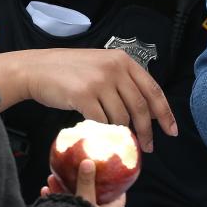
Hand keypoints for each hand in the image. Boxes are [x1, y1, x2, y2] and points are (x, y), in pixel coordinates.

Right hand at [0, 48, 175, 151]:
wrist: (34, 69)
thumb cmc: (66, 71)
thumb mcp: (100, 65)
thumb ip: (122, 80)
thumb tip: (144, 110)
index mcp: (122, 60)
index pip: (152, 89)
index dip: (165, 113)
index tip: (171, 131)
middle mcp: (114, 68)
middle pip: (140, 107)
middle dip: (147, 131)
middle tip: (148, 147)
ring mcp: (99, 81)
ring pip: (122, 117)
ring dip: (123, 132)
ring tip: (119, 140)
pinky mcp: (84, 95)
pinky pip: (102, 121)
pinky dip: (103, 131)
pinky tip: (101, 134)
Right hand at [43, 159, 125, 206]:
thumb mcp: (86, 199)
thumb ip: (86, 182)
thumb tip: (88, 161)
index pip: (118, 201)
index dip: (118, 190)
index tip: (115, 177)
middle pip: (90, 196)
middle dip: (79, 182)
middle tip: (74, 170)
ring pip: (71, 200)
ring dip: (61, 188)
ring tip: (52, 177)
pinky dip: (53, 199)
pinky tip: (45, 190)